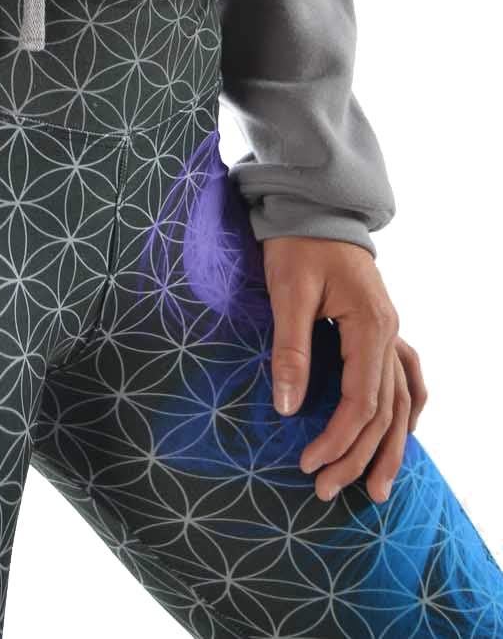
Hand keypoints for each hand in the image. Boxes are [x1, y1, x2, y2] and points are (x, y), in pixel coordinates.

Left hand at [263, 236, 427, 504]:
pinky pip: (406, 375)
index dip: (336, 438)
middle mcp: (389, 333)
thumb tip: (286, 407)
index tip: (308, 464)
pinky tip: (404, 431)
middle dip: (358, 456)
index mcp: (369, 325)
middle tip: (328, 491)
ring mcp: (390, 330)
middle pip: (383, 411)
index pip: (359, 401)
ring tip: (378, 489)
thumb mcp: (287, 291)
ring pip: (400, 401)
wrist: (313, 205)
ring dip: (389, 446)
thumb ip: (291, 349)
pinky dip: (408, 408)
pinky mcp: (382, 326)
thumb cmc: (297, 243)